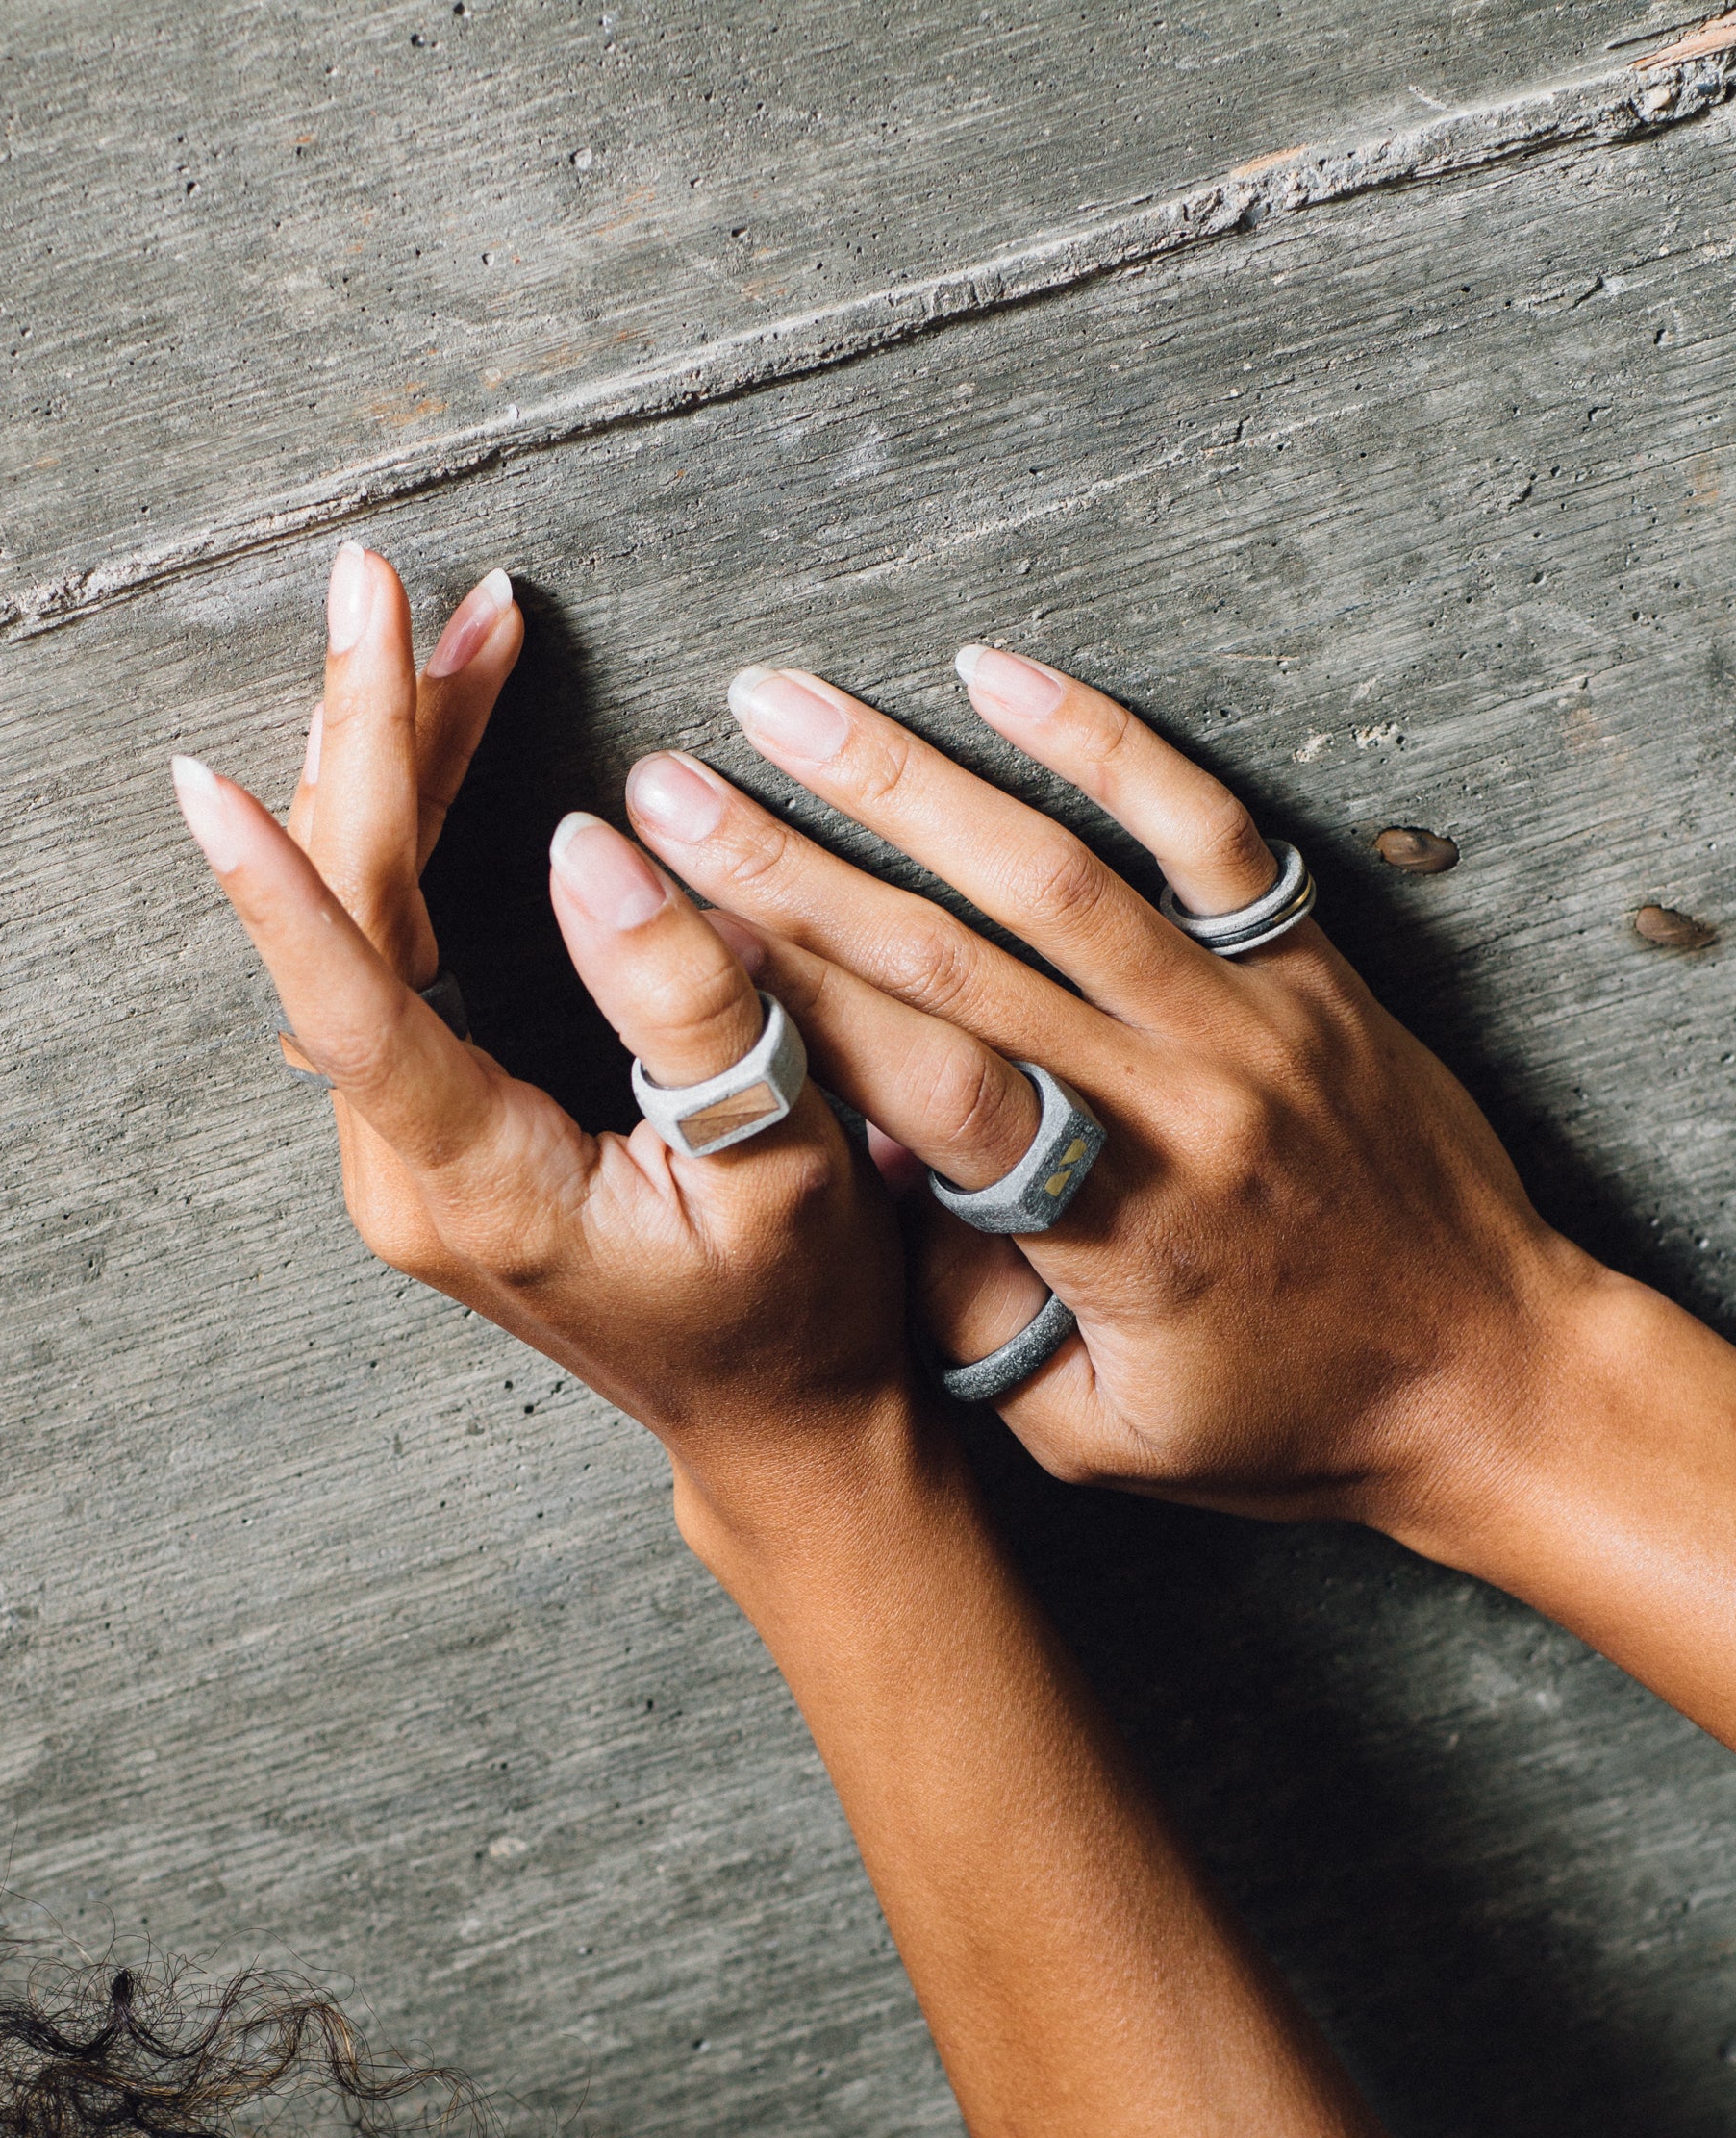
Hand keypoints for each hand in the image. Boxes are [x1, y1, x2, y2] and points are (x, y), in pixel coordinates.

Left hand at [169, 549, 1065, 1512]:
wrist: (780, 1426)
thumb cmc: (797, 1313)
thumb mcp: (784, 1165)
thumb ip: (690, 1006)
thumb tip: (588, 845)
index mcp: (480, 1186)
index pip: (352, 1010)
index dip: (280, 889)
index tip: (204, 774)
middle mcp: (408, 1171)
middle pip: (352, 924)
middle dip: (376, 744)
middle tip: (389, 589)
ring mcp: (406, 1152)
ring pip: (367, 924)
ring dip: (403, 771)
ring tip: (456, 632)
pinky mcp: (431, 1127)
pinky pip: (396, 954)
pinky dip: (425, 834)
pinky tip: (456, 744)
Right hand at [625, 651, 1592, 1539]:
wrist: (1494, 1376)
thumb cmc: (1287, 1422)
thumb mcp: (1098, 1437)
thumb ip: (969, 1326)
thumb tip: (867, 1191)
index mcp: (1111, 1222)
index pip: (915, 1080)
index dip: (781, 995)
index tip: (669, 924)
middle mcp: (1173, 1095)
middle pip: (949, 951)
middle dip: (788, 861)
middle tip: (672, 786)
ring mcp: (1247, 1014)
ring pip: (1051, 867)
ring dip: (901, 777)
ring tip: (781, 703)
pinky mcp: (1308, 964)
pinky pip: (1201, 828)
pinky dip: (1098, 741)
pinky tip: (996, 675)